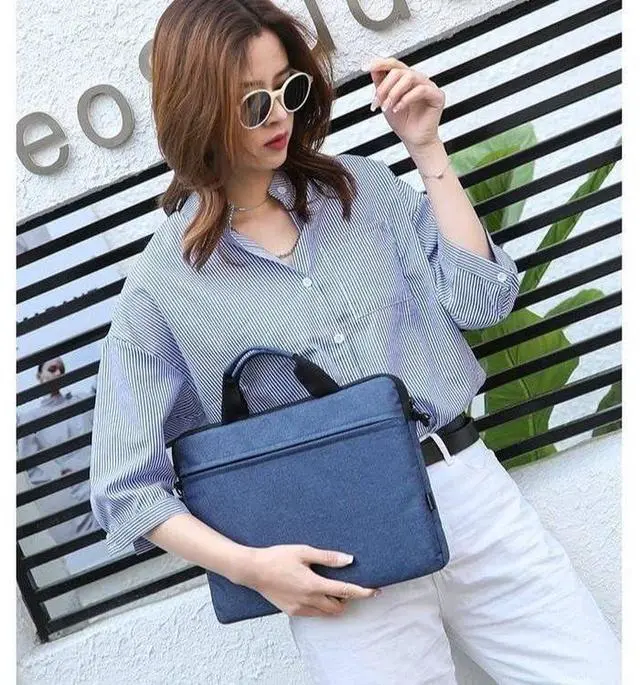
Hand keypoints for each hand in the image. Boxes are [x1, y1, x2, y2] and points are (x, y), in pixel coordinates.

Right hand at [241, 544, 380, 617]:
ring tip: (331, 587)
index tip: (375, 591)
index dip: (362, 592)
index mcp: (313, 585)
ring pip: (326, 613)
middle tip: (347, 584)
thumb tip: (349, 560)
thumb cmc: (276, 557)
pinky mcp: (291, 611)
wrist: (252, 570)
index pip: (345, 592)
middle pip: (338, 607)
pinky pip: (313, 613)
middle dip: (347, 599)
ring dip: (333, 604)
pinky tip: (315, 592)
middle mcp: (308, 601)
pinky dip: (320, 606)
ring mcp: (299, 608)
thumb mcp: (303, 551)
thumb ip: (327, 557)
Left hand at [363, 57, 444, 148]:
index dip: (380, 63)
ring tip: (386, 107)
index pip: (394, 64)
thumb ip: (380, 85)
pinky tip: (398, 109)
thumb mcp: (385, 101)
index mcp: (406, 78)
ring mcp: (429, 86)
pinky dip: (406, 99)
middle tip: (377, 103)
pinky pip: (421, 90)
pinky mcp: (437, 95)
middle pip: (399, 70)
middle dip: (384, 87)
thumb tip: (372, 69)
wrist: (413, 139)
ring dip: (393, 92)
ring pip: (409, 77)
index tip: (365, 68)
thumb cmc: (402, 122)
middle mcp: (418, 79)